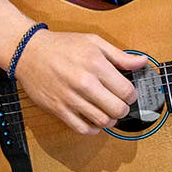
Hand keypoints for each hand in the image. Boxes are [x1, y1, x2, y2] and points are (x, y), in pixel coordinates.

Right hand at [12, 30, 147, 134]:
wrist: (29, 52)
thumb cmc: (62, 45)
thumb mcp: (94, 42)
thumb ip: (120, 55)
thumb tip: (142, 61)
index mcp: (96, 64)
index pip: (126, 91)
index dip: (132, 94)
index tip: (128, 93)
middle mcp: (84, 83)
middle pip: (117, 109)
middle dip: (123, 109)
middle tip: (120, 103)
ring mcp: (71, 98)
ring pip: (102, 121)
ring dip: (110, 119)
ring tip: (108, 111)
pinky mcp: (59, 109)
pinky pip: (82, 128)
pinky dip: (93, 129)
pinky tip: (94, 120)